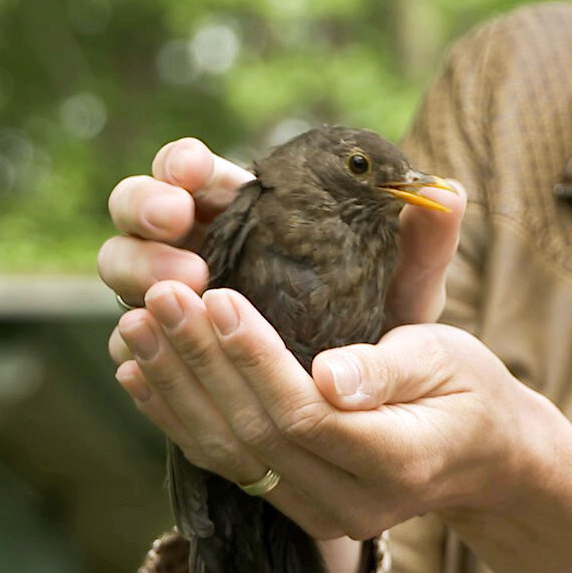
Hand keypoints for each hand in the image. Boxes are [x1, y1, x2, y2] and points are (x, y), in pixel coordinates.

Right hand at [97, 137, 465, 365]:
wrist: (368, 409)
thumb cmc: (379, 327)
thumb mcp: (406, 287)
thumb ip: (423, 242)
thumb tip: (449, 193)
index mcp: (244, 206)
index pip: (194, 168)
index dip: (182, 163)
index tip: (194, 172)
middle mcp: (197, 240)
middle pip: (137, 206)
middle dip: (145, 206)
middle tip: (175, 223)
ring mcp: (171, 295)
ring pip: (122, 264)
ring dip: (136, 267)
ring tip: (172, 290)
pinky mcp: (166, 350)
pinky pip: (129, 339)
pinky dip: (129, 341)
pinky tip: (136, 351)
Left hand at [112, 281, 565, 541]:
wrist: (483, 456)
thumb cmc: (469, 390)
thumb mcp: (449, 360)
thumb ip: (389, 370)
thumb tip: (330, 378)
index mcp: (396, 463)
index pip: (304, 415)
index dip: (253, 358)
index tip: (217, 296)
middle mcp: (351, 506)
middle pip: (255, 435)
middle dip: (200, 362)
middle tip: (157, 297)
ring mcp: (318, 515)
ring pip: (228, 454)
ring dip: (174, 387)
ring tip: (135, 326)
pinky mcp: (291, 505)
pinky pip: (224, 464)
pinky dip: (176, 415)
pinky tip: (138, 372)